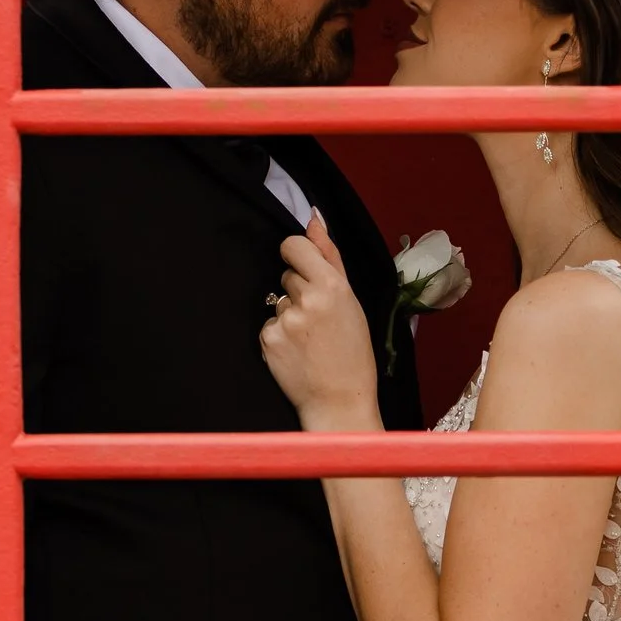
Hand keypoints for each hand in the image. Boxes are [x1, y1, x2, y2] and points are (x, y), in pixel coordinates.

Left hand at [259, 215, 381, 432]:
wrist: (340, 401)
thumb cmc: (352, 351)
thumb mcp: (351, 300)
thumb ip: (330, 256)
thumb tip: (313, 219)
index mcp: (333, 286)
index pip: (293, 245)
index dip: (295, 255)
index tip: (303, 269)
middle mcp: (307, 300)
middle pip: (286, 275)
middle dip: (299, 291)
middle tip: (320, 319)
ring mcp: (285, 321)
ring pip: (278, 301)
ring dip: (290, 314)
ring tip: (310, 339)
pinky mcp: (269, 340)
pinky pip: (269, 324)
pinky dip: (280, 335)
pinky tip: (297, 351)